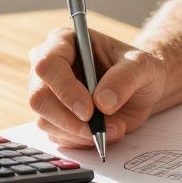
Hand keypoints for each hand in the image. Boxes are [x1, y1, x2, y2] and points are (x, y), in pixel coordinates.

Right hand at [27, 27, 166, 147]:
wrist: (141, 91)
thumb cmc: (138, 70)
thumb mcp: (142, 66)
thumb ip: (125, 78)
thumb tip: (102, 102)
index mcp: (63, 42)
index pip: (48, 64)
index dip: (65, 89)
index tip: (88, 111)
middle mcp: (49, 67)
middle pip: (39, 97)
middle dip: (69, 119)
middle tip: (98, 129)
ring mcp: (48, 94)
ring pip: (46, 120)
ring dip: (80, 133)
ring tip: (114, 129)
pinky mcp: (53, 118)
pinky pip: (57, 135)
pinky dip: (81, 141)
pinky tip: (104, 133)